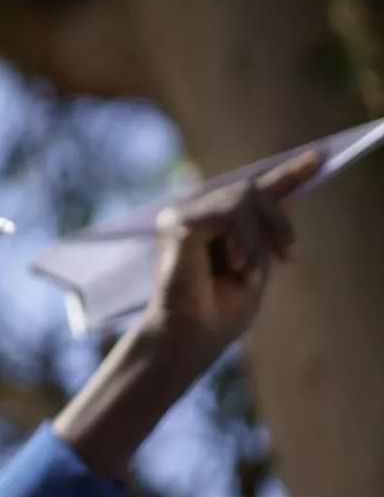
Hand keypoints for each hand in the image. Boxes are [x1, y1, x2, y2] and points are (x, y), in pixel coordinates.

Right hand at [146, 150, 321, 360]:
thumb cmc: (218, 311)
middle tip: (288, 257)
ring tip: (248, 270)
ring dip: (259, 237)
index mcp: (214, 224)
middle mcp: (195, 213)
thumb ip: (266, 235)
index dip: (287, 173)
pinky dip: (244, 240)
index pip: (253, 190)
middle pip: (251, 189)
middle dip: (279, 221)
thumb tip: (285, 199)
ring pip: (243, 196)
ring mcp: (182, 216)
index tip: (319, 158)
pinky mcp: (178, 225)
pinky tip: (236, 265)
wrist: (192, 337)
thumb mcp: (256, 266)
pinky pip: (230, 212)